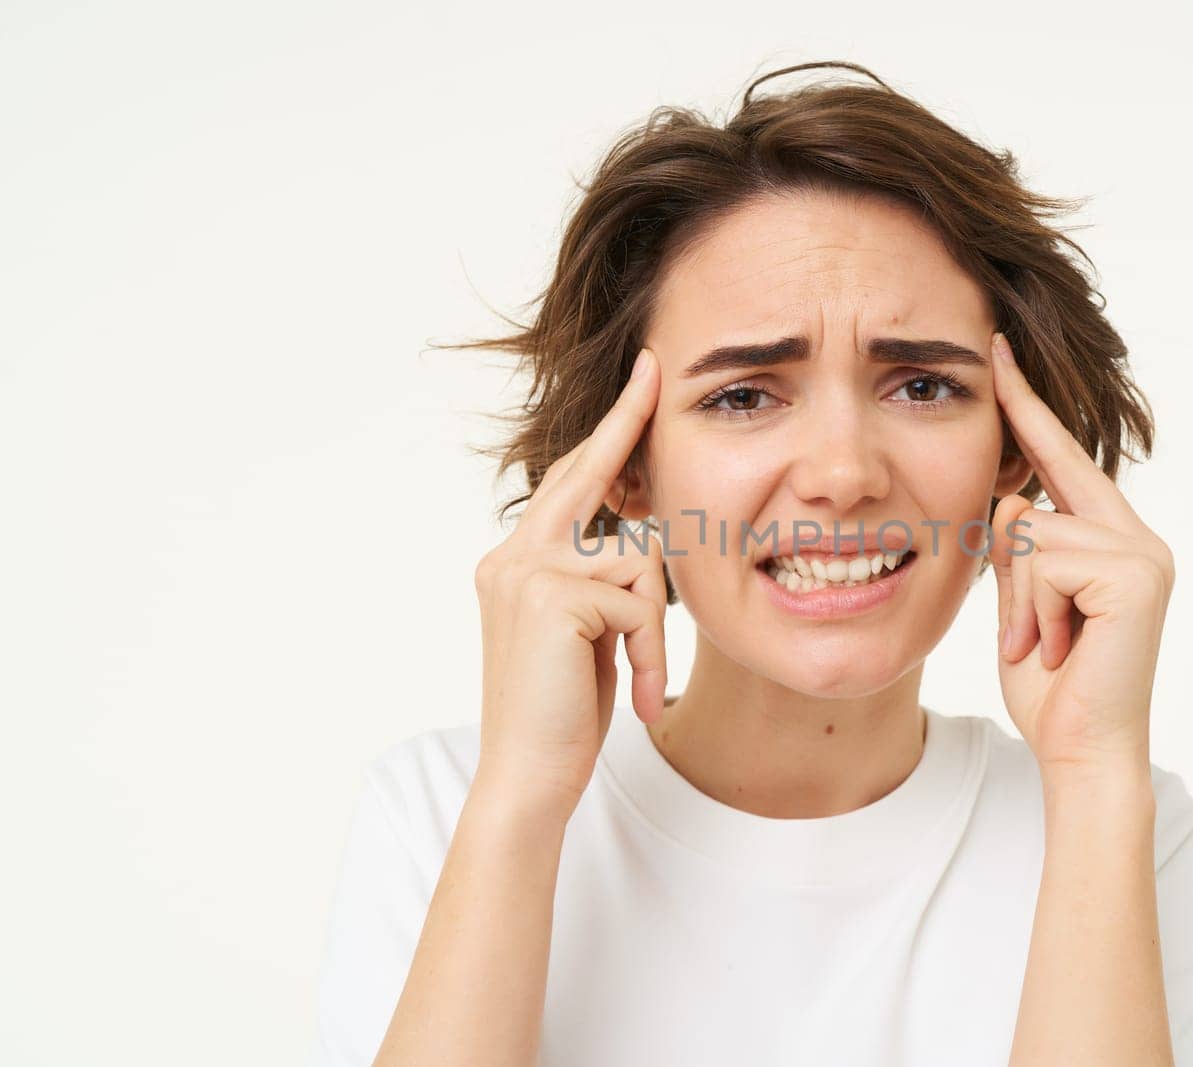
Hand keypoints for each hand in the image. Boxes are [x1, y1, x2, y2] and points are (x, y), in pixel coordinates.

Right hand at [469, 348, 667, 813]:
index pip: (568, 485)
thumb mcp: (585, 638)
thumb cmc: (563, 717)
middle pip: (586, 475)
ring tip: (640, 686)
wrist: (527, 780)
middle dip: (626, 423)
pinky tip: (636, 699)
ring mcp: (527, 572)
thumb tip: (638, 541)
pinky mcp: (553, 597)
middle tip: (655, 372)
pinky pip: (640, 604)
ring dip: (654, 632)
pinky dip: (652, 655)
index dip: (605, 436)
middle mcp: (512, 556)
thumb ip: (597, 586)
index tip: (639, 386)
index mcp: (516, 563)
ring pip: (639, 562)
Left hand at [987, 333, 1175, 777]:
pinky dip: (1036, 611)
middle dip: (1013, 578)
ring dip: (1021, 603)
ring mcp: (1141, 551)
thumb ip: (1019, 548)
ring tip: (1051, 648)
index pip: (1058, 458)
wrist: (1082, 750)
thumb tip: (1012, 499)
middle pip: (1030, 501)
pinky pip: (1045, 560)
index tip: (996, 350)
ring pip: (1029, 531)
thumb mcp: (1021, 602)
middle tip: (1040, 642)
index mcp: (1111, 538)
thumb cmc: (1051, 687)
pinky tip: (1063, 648)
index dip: (1026, 405)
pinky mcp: (1135, 573)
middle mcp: (1136, 536)